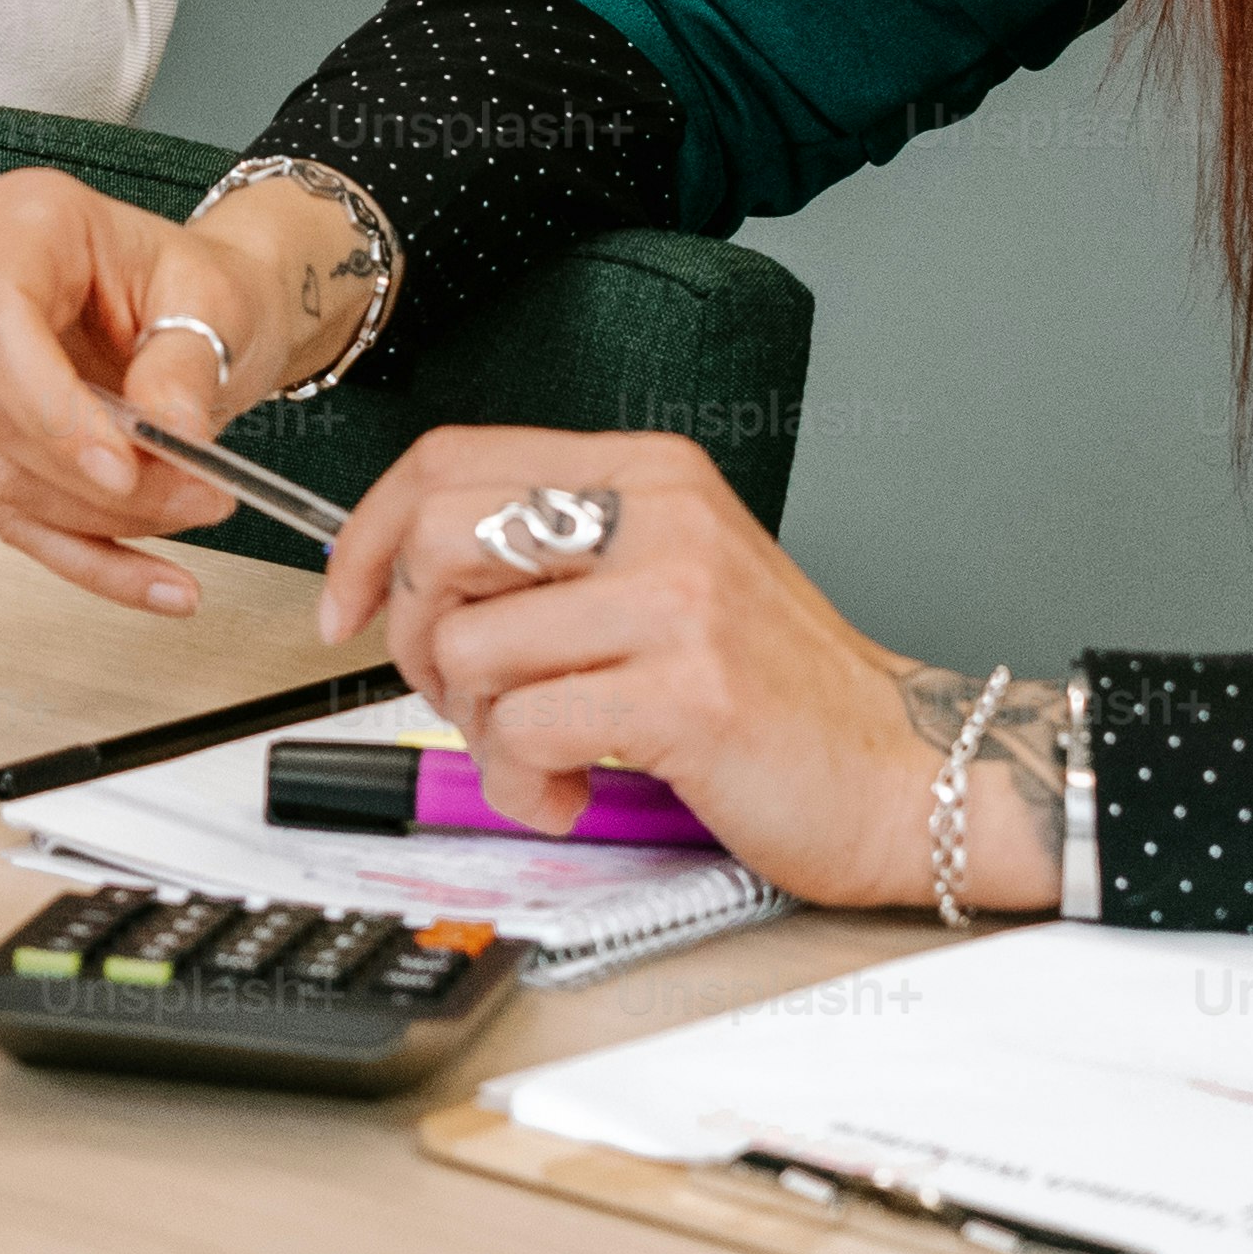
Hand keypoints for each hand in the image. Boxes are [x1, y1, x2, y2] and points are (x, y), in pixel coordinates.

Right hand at [0, 165, 376, 616]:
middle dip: (99, 478)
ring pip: (1, 474)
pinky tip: (151, 581)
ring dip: (103, 518)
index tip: (121, 466)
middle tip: (196, 493)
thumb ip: (185, 363)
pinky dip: (86, 558)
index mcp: (23, 220)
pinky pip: (9, 515)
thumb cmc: (191, 287)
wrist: (188, 312)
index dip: (48, 404)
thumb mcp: (216, 303)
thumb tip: (170, 432)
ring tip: (193, 511)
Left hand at [308, 425, 1064, 914]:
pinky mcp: (688, 691)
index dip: (367, 536)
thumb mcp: (667, 577)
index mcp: (645, 470)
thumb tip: (406, 575)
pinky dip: (523, 780)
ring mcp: (678, 598)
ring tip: (538, 756)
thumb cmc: (775, 690)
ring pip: (474, 648)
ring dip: (479, 730)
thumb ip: (555, 557)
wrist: (905, 771)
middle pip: (439, 540)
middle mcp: (660, 512)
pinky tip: (570, 793)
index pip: (449, 460)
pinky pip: (527, 728)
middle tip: (465, 694)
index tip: (347, 604)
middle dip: (418, 638)